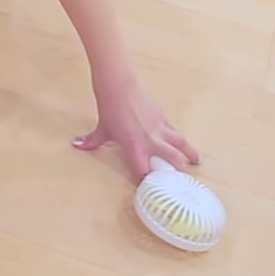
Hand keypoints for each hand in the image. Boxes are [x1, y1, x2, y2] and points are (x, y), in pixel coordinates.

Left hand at [74, 77, 201, 180]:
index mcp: (135, 147)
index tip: (149, 190)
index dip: (147, 181)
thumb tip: (77, 145)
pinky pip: (173, 130)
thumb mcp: (102, 128)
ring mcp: (159, 128)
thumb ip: (92, 141)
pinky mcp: (162, 116)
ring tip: (197, 161)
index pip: (144, 171)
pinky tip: (183, 141)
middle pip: (172, 158)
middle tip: (180, 178)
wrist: (119, 85)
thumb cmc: (110, 108)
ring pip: (180, 143)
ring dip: (189, 152)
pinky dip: (178, 137)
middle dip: (177, 170)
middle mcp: (151, 140)